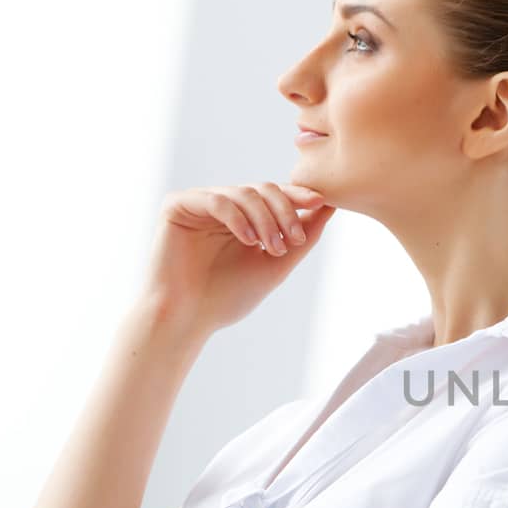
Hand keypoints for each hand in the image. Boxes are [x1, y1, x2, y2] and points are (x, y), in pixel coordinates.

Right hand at [140, 183, 338, 334]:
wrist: (186, 319)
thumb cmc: (228, 297)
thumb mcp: (276, 264)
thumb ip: (303, 236)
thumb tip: (330, 206)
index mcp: (243, 217)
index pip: (275, 195)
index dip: (298, 195)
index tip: (321, 202)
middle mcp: (222, 205)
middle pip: (263, 189)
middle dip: (284, 212)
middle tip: (294, 240)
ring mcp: (199, 203)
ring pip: (244, 194)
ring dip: (265, 220)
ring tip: (272, 249)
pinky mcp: (177, 206)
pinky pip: (217, 200)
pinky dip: (238, 218)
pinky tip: (248, 241)